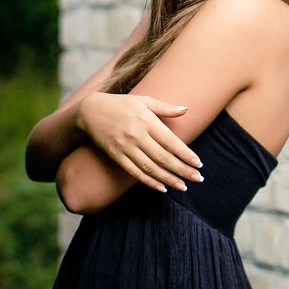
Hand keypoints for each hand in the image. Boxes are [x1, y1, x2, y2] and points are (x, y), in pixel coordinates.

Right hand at [76, 92, 203, 192]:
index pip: (170, 141)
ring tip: (183, 186)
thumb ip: (165, 107)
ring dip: (168, 178)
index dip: (185, 154)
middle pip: (163, 157)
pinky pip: (134, 172)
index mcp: (147, 121)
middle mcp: (137, 135)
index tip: (198, 164)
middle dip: (182, 169)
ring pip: (150, 168)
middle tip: (197, 178)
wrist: (90, 112)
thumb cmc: (121, 104)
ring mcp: (125, 147)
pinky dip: (148, 181)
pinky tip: (161, 188)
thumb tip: (186, 109)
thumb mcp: (144, 100)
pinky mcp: (116, 156)